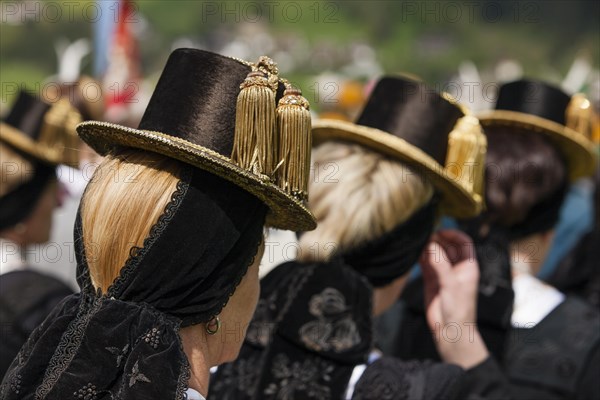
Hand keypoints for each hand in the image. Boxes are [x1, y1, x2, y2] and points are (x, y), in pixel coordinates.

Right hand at [420, 229, 488, 368]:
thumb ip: (440, 263)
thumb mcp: (450, 284)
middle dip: (437, 240)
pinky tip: (413, 253)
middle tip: (424, 236)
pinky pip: (426, 263)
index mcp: (468, 266)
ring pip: (435, 254)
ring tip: (417, 243)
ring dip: (427, 248)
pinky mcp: (431, 280)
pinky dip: (420, 257)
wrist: (450, 331)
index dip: (453, 234)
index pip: (464, 243)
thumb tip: (429, 243)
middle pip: (447, 246)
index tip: (440, 231)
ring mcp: (443, 273)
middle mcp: (456, 267)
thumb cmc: (458, 309)